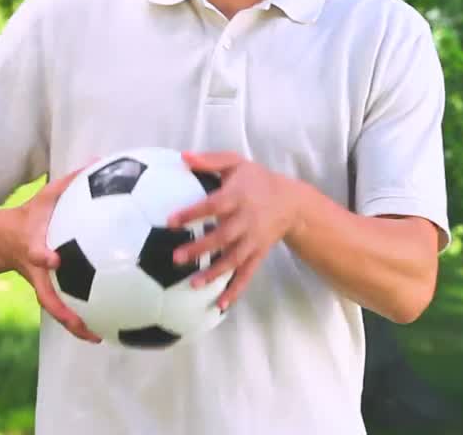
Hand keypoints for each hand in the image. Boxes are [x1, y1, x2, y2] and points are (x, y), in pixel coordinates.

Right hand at [0, 165, 101, 343]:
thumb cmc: (27, 215)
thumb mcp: (46, 196)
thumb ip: (73, 181)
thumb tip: (101, 160)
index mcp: (32, 244)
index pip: (35, 250)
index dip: (42, 254)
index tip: (53, 259)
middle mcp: (34, 268)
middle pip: (45, 293)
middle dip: (62, 309)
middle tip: (84, 324)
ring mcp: (37, 282)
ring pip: (52, 307)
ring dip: (72, 323)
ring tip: (97, 338)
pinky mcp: (44, 290)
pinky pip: (60, 307)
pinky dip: (77, 319)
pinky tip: (103, 330)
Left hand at [168, 151, 301, 310]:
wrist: (291, 202)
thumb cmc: (256, 179)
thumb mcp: (236, 162)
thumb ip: (209, 160)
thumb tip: (182, 157)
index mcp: (238, 196)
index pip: (213, 205)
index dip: (193, 213)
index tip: (171, 221)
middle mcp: (246, 220)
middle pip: (223, 236)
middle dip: (201, 249)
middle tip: (176, 258)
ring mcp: (253, 240)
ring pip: (234, 259)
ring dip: (215, 273)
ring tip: (194, 285)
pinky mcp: (258, 253)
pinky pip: (247, 274)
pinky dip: (236, 290)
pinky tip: (220, 305)